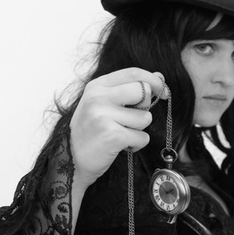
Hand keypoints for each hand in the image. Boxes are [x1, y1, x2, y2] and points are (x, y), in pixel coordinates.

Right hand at [70, 68, 166, 188]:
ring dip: (138, 130)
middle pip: (143, 91)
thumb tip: (160, 77)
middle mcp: (98, 97)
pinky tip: (120, 146)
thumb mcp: (103, 104)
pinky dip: (136, 144)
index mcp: (97, 86)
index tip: (161, 90)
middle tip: (132, 119)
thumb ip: (128, 89)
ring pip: (145, 117)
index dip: (153, 80)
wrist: (72, 161)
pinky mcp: (112, 135)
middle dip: (145, 107)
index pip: (133, 73)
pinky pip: (142, 137)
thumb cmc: (92, 132)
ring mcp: (104, 116)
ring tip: (121, 135)